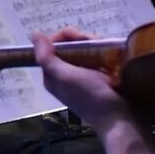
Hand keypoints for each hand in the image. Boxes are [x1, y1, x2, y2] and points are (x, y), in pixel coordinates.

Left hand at [31, 30, 145, 150]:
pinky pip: (97, 58)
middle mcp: (64, 74)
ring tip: (107, 48)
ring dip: (95, 45)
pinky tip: (112, 54)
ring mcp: (82, 75)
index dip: (66, 36)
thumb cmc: (91, 96)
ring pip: (84, 50)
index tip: (82, 37)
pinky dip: (104, 53)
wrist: (119, 120)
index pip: (52, 45)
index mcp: (52, 74)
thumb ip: (47, 57)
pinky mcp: (98, 77)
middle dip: (83, 40)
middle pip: (69, 46)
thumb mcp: (66, 76)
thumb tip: (35, 34)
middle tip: (98, 42)